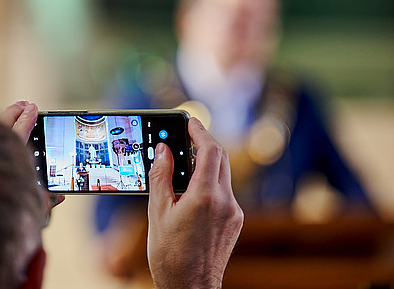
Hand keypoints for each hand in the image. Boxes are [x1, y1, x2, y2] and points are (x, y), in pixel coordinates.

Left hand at [0, 101, 64, 210]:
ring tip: (14, 111)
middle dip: (13, 113)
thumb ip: (45, 204)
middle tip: (24, 104)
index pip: (17, 135)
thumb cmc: (1, 225)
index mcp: (6, 168)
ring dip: (2, 121)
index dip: (27, 120)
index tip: (33, 108)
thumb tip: (61, 196)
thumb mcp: (28, 216)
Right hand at [147, 117, 243, 288]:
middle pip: (220, 157)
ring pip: (223, 173)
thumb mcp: (158, 212)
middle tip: (186, 136)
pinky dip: (210, 180)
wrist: (191, 287)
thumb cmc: (170, 254)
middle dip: (204, 142)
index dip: (200, 131)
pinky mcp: (236, 220)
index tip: (190, 121)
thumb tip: (163, 149)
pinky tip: (193, 188)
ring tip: (184, 161)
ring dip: (207, 161)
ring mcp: (234, 211)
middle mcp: (225, 201)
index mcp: (205, 197)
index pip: (210, 150)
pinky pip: (225, 189)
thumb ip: (162, 175)